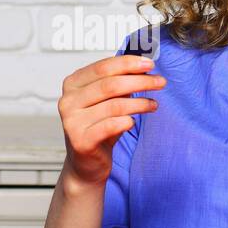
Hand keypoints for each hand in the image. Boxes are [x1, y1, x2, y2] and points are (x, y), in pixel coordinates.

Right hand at [57, 54, 164, 187]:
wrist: (86, 164)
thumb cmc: (98, 128)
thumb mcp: (107, 101)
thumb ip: (119, 83)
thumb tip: (143, 67)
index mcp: (72, 85)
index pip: (103, 67)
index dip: (128, 63)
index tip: (149, 63)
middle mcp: (68, 101)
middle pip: (110, 84)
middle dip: (140, 81)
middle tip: (160, 82)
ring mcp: (72, 121)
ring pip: (114, 105)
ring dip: (139, 103)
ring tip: (153, 104)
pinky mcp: (81, 141)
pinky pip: (111, 125)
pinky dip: (127, 121)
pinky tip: (134, 122)